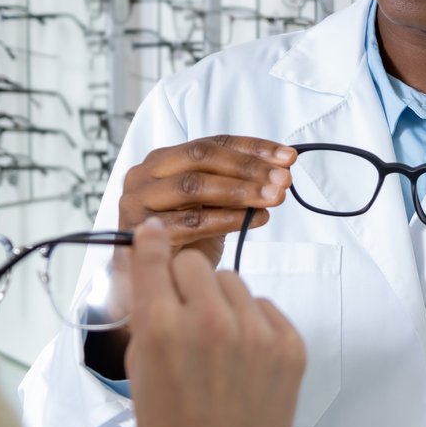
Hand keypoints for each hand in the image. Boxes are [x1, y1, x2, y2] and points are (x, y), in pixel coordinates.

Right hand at [117, 135, 295, 267]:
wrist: (152, 283)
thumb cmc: (184, 240)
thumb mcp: (210, 205)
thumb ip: (233, 183)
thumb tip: (278, 170)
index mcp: (162, 160)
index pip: (212, 143)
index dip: (252, 148)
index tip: (287, 157)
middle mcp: (145, 174)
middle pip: (201, 157)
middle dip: (248, 167)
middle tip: (283, 178)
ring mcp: (138, 202)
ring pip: (194, 186)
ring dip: (240, 190)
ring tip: (273, 197)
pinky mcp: (141, 233)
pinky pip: (191, 221)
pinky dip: (228, 218)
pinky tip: (256, 218)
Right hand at [125, 219, 304, 426]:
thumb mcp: (140, 367)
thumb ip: (148, 314)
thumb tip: (153, 264)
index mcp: (163, 326)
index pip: (156, 255)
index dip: (152, 242)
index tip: (153, 232)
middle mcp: (210, 321)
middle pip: (196, 265)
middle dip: (187, 285)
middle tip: (186, 316)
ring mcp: (255, 333)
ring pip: (234, 283)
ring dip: (222, 304)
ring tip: (219, 344)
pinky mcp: (289, 346)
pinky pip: (266, 308)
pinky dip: (254, 324)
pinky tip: (245, 358)